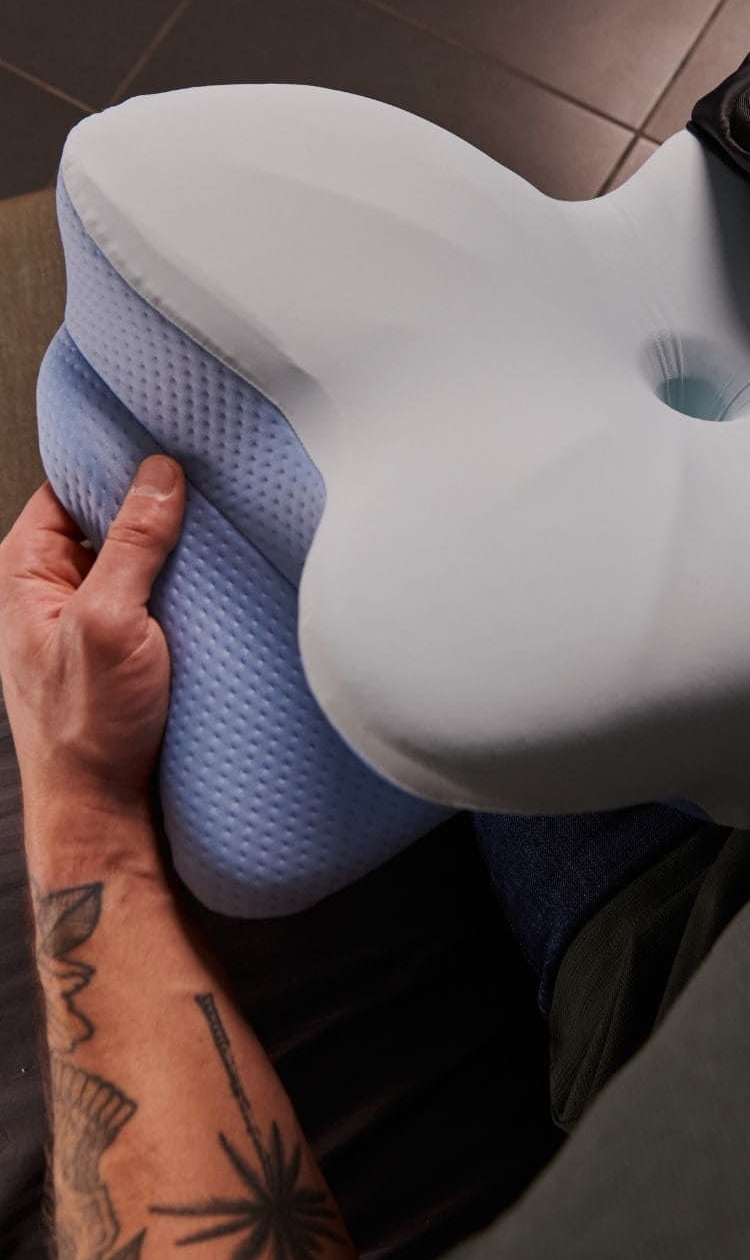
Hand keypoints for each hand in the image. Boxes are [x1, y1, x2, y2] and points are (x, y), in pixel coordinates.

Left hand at [0, 456, 185, 815]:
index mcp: (25, 572)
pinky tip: (214, 583)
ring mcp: (91, 618)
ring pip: (139, 557)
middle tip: (201, 486)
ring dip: (176, 550)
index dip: (113, 463)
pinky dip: (186, 587)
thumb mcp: (109, 622)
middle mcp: (53, 590)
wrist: (107, 813)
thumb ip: (132, 544)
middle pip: (108, 517)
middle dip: (154, 504)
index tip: (162, 446)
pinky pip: (158, 595)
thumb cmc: (86, 732)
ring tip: (214, 533)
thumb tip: (157, 476)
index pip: (68, 486)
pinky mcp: (127, 646)